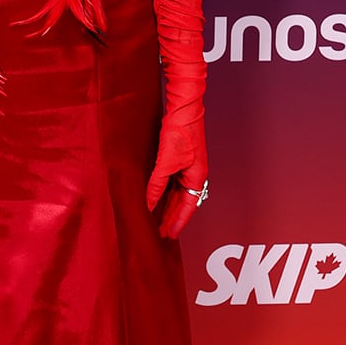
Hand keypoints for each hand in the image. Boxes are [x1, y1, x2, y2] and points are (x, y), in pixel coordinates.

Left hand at [146, 118, 206, 241]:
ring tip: (156, 219)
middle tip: (161, 232)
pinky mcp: (178, 159)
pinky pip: (171, 182)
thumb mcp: (166, 162)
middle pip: (182, 202)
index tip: (170, 235)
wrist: (184, 109)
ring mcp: (187, 167)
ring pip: (176, 193)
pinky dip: (163, 192)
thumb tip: (148, 203)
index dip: (178, 222)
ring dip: (167, 206)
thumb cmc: (182, 132)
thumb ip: (157, 185)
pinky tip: (155, 197)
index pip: (187, 207)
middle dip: (171, 217)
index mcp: (196, 177)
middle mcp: (193, 174)